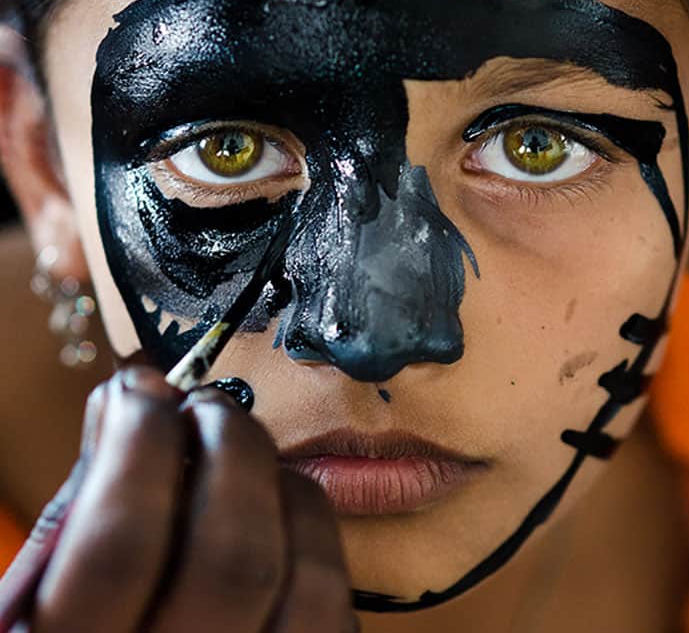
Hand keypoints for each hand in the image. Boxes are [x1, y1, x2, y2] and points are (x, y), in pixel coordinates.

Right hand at [0, 367, 356, 632]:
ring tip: (244, 454)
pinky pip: (335, 596)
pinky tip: (278, 505)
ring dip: (281, 483)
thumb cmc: (92, 627)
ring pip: (305, 576)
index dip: (140, 442)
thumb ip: (79, 507)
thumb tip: (125, 398)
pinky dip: (313, 528)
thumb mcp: (44, 592)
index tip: (143, 389)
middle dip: (229, 445)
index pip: (122, 542)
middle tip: (207, 406)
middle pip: (236, 554)